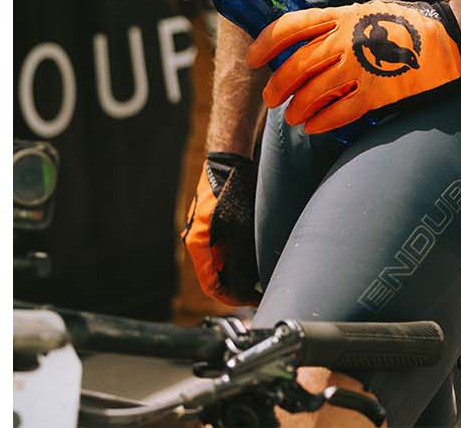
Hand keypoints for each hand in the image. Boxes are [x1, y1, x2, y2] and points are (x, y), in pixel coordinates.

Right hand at [181, 153, 260, 304]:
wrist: (230, 160)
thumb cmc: (232, 193)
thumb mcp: (239, 234)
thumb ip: (237, 266)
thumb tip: (242, 293)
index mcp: (197, 245)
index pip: (210, 285)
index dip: (232, 298)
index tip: (254, 300)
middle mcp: (198, 240)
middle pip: (216, 275)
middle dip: (238, 286)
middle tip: (262, 289)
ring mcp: (206, 231)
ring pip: (223, 262)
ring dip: (241, 271)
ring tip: (263, 273)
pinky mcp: (216, 223)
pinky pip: (226, 248)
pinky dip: (241, 256)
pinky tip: (258, 254)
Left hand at [250, 0, 460, 134]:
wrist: (450, 36)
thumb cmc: (408, 23)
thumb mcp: (365, 12)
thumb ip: (337, 25)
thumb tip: (309, 41)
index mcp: (339, 17)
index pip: (289, 27)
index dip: (265, 44)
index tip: (254, 59)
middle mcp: (344, 41)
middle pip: (296, 66)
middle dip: (277, 85)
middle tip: (271, 98)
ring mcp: (360, 67)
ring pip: (313, 92)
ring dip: (297, 108)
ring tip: (293, 116)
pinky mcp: (378, 92)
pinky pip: (340, 112)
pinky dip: (322, 121)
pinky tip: (315, 127)